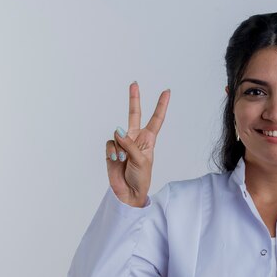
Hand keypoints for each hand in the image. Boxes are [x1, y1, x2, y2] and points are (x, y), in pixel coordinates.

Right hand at [106, 82, 170, 206]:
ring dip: (120, 148)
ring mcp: (122, 144)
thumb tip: (117, 130)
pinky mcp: (112, 150)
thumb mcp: (141, 160)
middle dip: (134, 99)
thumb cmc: (141, 178)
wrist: (128, 193)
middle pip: (134, 114)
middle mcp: (135, 139)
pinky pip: (110, 144)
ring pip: (117, 134)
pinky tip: (116, 160)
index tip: (167, 91)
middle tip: (134, 83)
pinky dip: (112, 151)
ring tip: (124, 160)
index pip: (156, 119)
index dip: (161, 105)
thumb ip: (130, 144)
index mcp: (148, 140)